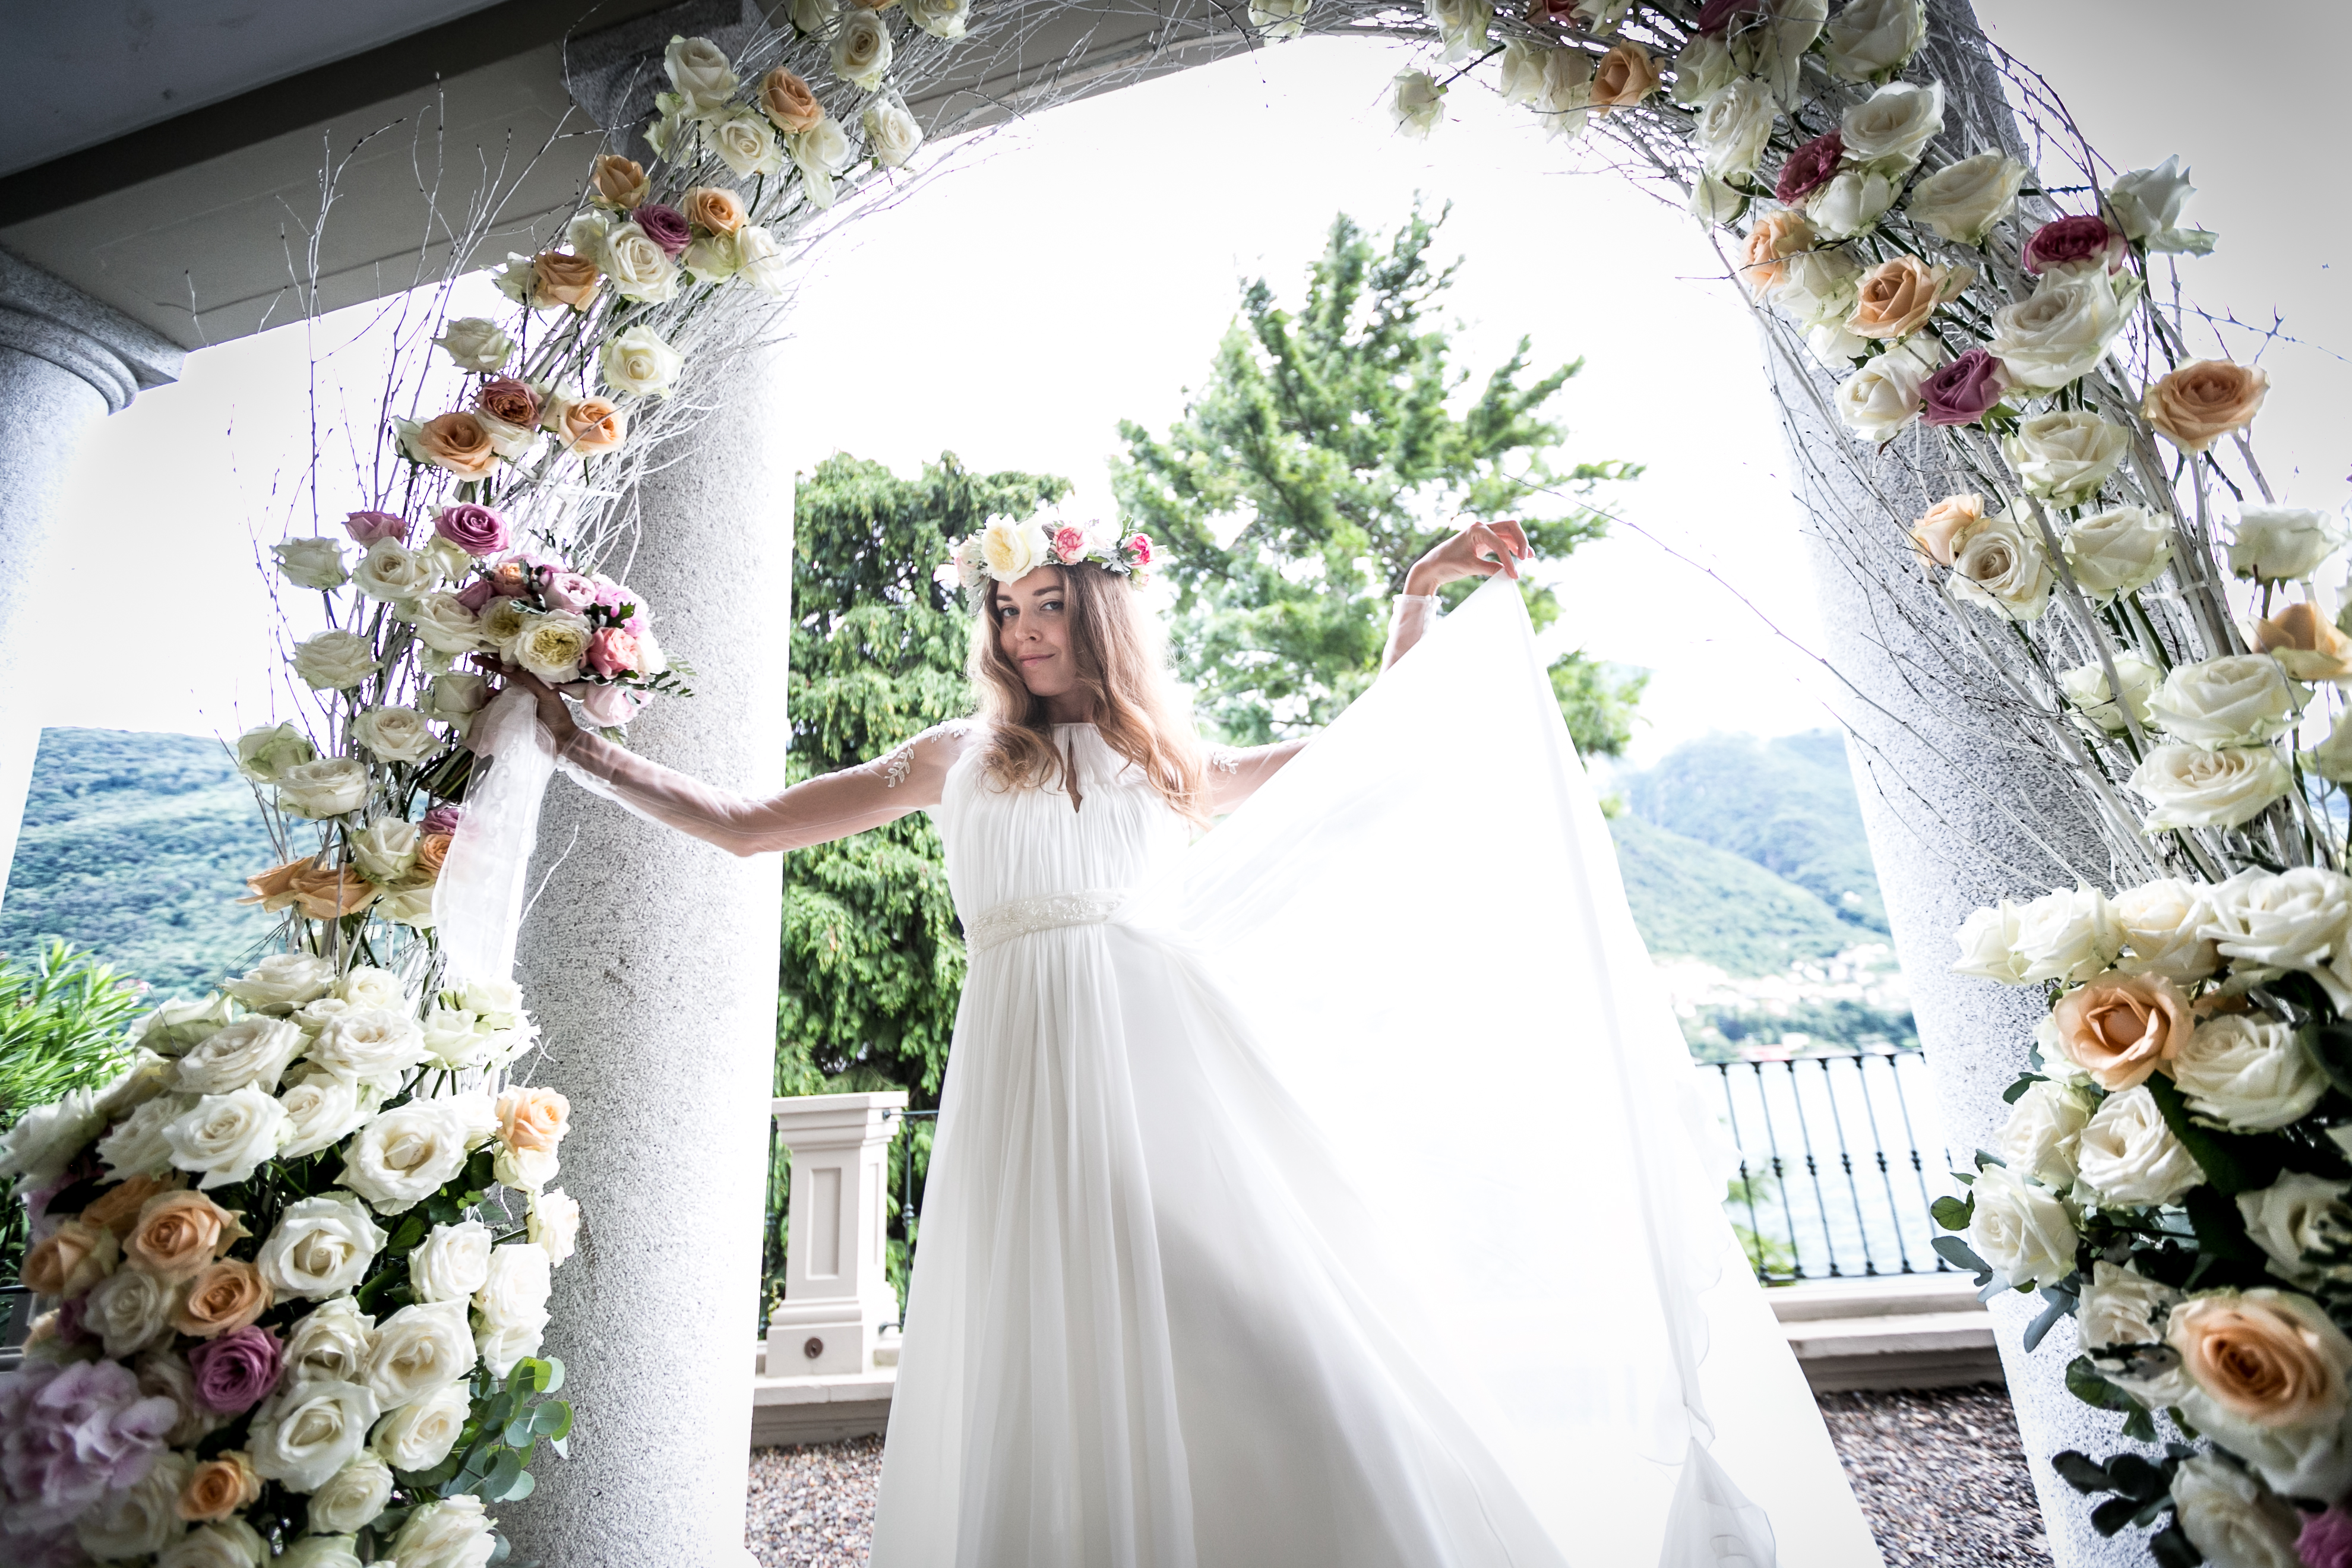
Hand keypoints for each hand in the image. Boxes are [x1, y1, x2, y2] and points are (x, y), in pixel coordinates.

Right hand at [468, 656, 578, 751]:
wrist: (560, 738)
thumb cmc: (557, 714)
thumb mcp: (546, 693)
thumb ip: (529, 680)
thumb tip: (506, 667)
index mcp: (533, 682)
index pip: (513, 668)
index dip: (499, 660)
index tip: (484, 653)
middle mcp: (523, 690)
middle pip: (503, 677)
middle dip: (489, 669)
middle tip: (475, 661)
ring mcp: (516, 702)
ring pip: (497, 692)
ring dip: (490, 691)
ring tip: (488, 694)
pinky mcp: (511, 715)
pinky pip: (497, 706)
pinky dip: (490, 704)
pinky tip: (487, 703)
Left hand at [1403, 520, 1532, 596]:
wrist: (1432, 566)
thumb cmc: (1446, 564)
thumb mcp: (1469, 567)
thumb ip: (1490, 569)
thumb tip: (1509, 574)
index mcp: (1476, 529)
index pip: (1500, 543)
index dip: (1509, 560)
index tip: (1514, 574)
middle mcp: (1482, 527)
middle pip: (1510, 527)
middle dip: (1521, 540)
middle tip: (1527, 557)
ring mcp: (1484, 533)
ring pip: (1509, 533)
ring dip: (1519, 543)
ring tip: (1528, 557)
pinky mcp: (1484, 542)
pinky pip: (1503, 541)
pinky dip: (1512, 548)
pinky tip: (1519, 557)